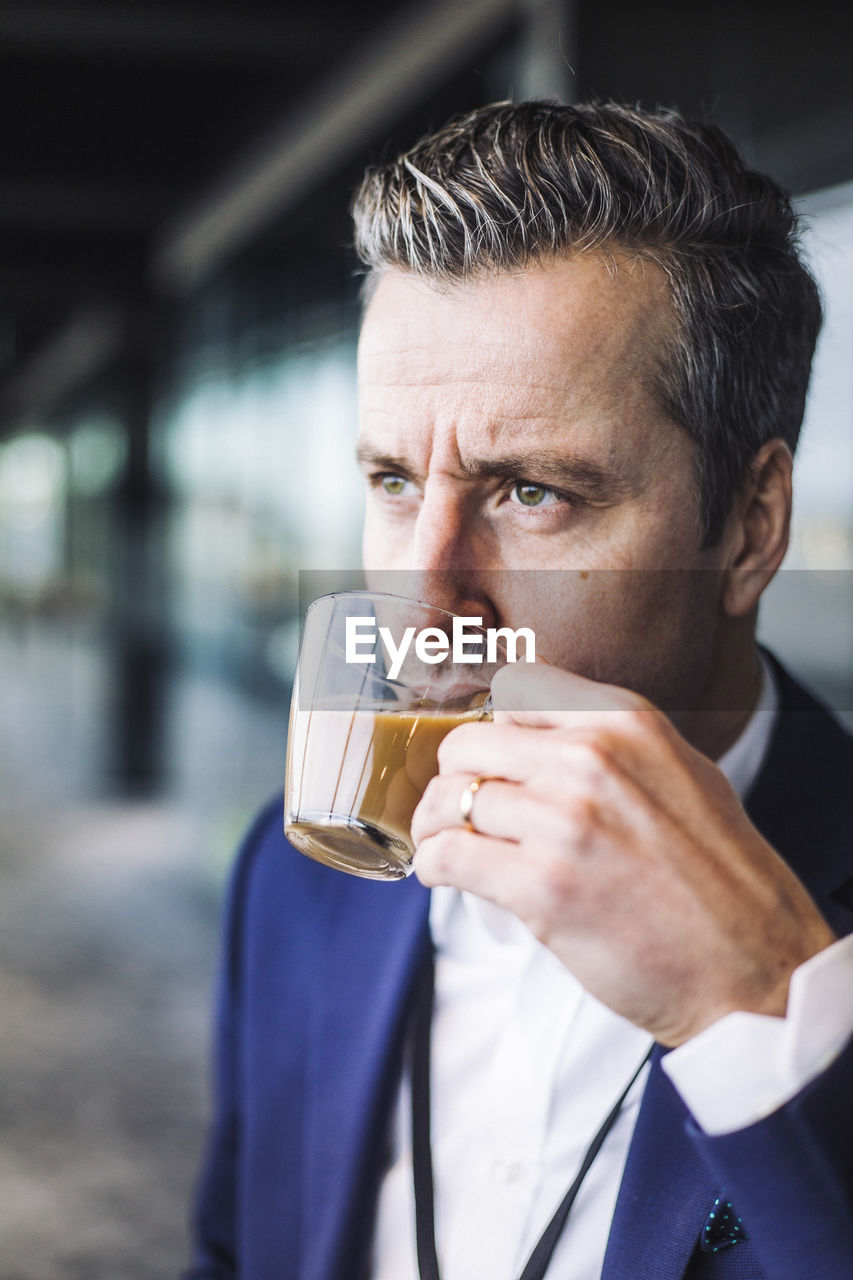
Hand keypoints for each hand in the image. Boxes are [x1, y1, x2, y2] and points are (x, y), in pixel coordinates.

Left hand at [411, 662, 835, 1045]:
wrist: (753, 967)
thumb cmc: (720, 879)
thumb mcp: (683, 773)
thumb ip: (612, 746)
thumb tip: (538, 737)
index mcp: (625, 722)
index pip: (515, 691)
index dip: (493, 730)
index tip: (488, 762)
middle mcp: (591, 759)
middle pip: (467, 742)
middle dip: (452, 776)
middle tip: (456, 808)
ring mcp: (565, 821)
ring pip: (450, 797)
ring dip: (435, 824)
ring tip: (444, 844)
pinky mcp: (541, 887)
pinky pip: (448, 856)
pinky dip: (432, 865)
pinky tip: (442, 876)